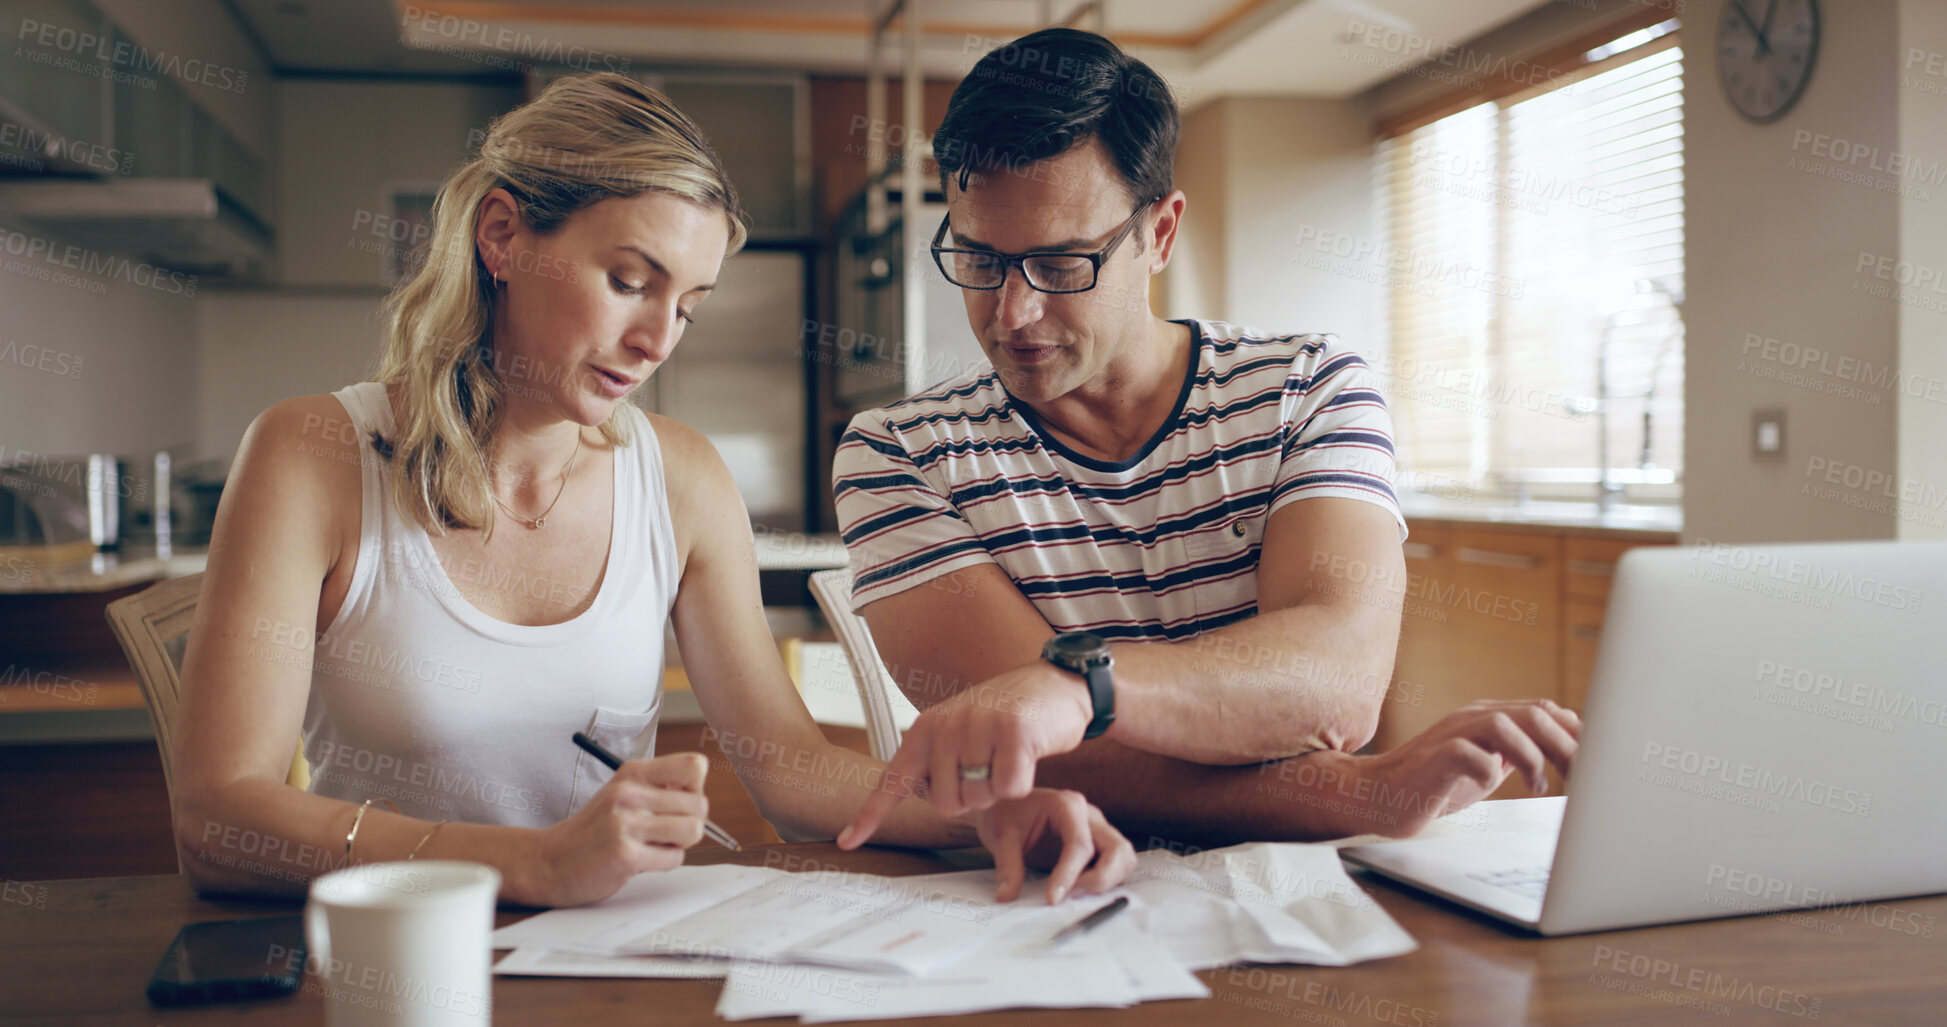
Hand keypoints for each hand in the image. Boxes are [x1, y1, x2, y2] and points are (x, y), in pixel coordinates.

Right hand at [521, 752, 710, 906]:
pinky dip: (664, 863)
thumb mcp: (623, 793)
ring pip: (692, 830)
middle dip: (690, 823)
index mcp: (632, 772)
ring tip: (654, 844)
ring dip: (680, 844)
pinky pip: (674, 858)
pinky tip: (641, 860)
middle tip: (663, 831)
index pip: (694, 766)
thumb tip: (702, 793)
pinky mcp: (625, 855)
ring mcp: (625, 824)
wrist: (552, 860)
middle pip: (700, 805)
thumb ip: (661, 788)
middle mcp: (629, 793)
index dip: (694, 789)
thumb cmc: (597, 828)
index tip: (676, 802)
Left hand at [838, 662, 1092, 847]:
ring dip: (999, 790)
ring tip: (1007, 756)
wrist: (1054, 684)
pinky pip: (1010, 788)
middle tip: (989, 767)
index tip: (846, 843)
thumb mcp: (960, 732)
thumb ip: (936, 760)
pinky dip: (1023, 783)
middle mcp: (945, 726)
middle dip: (971, 798)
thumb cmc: (1006, 718)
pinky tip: (1027, 755)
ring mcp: (977, 727)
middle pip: (946, 804)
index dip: (869, 815)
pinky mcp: (1012, 732)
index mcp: (925, 729)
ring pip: (980, 799)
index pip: (893, 779)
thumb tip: (918, 795)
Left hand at [971, 788, 1136, 904]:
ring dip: (1108, 880)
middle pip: (1117, 849)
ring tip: (1076, 892)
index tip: (1052, 898)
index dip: (1069, 875)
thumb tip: (1007, 895)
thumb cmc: (1007, 812)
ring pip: (1124, 857)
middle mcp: (1089, 815)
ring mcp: (1097, 829)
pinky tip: (1081, 889)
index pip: (1080, 844)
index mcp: (1067, 805)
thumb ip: (1008, 866)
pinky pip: (1117, 864)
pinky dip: (1107, 880)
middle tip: (1071, 896)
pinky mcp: (1098, 844)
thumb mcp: (1001, 836)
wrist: (1008, 803)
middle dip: (1101, 879)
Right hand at [1355, 699, 1579, 837]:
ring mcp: (1452, 734)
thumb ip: (1516, 752)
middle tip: (1580, 780)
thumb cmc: (1433, 784)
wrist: (1377, 795)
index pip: (1543, 710)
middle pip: (1534, 714)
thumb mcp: (1485, 764)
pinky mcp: (1435, 757)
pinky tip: (1493, 785)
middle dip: (1566, 747)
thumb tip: (1563, 749)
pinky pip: (1471, 754)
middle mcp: (1472, 717)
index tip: (1597, 764)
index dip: (1576, 734)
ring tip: (1539, 787)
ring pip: (1507, 724)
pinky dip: (1490, 770)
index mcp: (1487, 716)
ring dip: (1534, 758)